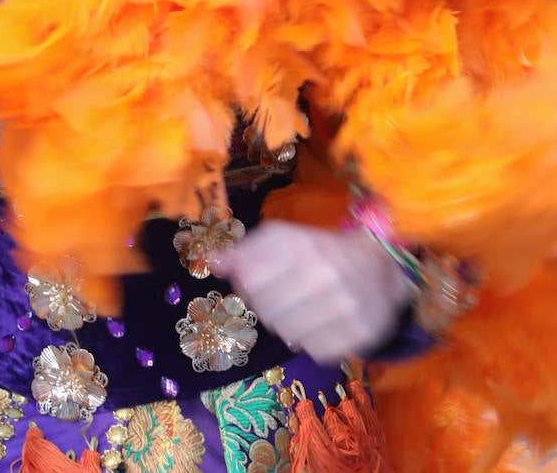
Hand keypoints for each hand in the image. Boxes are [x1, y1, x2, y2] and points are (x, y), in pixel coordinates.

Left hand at [209, 219, 410, 364]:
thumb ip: (246, 251)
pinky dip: (311, 341)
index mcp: (301, 245)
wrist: (379, 267)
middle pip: (266, 310)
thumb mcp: (284, 239)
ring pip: (288, 333)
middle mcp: (324, 274)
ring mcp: (345, 305)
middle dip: (267, 305)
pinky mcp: (361, 332)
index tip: (256, 280)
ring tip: (299, 309)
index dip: (247, 283)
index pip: (249, 278)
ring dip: (287, 325)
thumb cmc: (321, 251)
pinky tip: (319, 323)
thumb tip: (212, 262)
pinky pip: (316, 350)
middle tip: (281, 296)